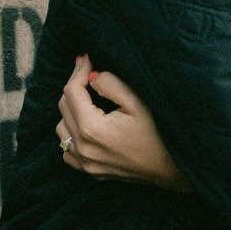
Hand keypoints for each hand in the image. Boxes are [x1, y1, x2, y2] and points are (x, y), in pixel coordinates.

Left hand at [56, 55, 191, 192]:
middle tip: (89, 71)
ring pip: (61, 127)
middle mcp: (82, 147)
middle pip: (63, 106)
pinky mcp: (88, 171)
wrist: (169, 168)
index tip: (87, 58)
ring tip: (88, 97)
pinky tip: (86, 124)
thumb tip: (91, 76)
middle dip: (74, 85)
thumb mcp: (137, 102)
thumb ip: (111, 84)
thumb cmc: (158, 133)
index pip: (72, 91)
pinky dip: (71, 133)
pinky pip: (66, 149)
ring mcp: (84, 162)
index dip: (78, 70)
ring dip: (71, 109)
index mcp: (91, 128)